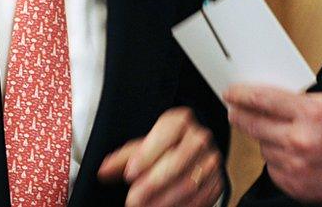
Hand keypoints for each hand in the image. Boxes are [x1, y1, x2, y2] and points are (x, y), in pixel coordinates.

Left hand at [98, 107, 223, 206]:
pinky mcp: (217, 181)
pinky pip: (202, 197)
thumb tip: (104, 170)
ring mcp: (211, 160)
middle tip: (133, 199)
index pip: (169, 130)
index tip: (130, 172)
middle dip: (154, 182)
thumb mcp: (141, 148)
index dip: (149, 152)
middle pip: (180, 159)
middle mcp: (199, 137)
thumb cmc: (162, 150)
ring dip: (165, 200)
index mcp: (180, 122)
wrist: (189, 158)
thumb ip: (122, 159)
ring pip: (190, 182)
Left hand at [225, 85, 321, 204]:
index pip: (263, 100)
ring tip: (284, 135)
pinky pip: (272, 169)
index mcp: (311, 114)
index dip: (242, 94)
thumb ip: (302, 101)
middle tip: (235, 110)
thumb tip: (274, 100)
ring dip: (266, 139)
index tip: (232, 93)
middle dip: (240, 115)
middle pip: (253, 125)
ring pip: (262, 148)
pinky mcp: (295, 187)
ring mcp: (296, 167)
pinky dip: (277, 160)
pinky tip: (293, 154)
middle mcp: (300, 141)